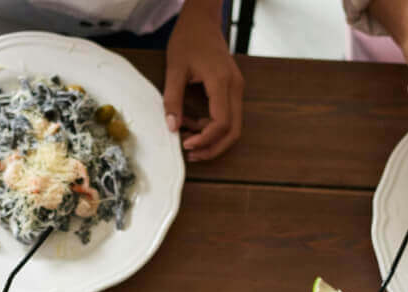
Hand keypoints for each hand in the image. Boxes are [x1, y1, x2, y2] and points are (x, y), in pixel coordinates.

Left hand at [163, 0, 243, 161]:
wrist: (202, 20)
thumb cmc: (188, 40)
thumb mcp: (174, 70)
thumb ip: (172, 100)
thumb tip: (172, 127)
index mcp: (222, 83)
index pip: (221, 123)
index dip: (205, 140)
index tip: (185, 144)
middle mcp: (234, 87)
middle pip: (233, 131)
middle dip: (212, 147)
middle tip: (190, 154)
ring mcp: (235, 88)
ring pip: (232, 126)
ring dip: (211, 138)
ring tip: (186, 138)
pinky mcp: (231, 89)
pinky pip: (227, 116)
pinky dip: (210, 126)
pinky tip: (190, 124)